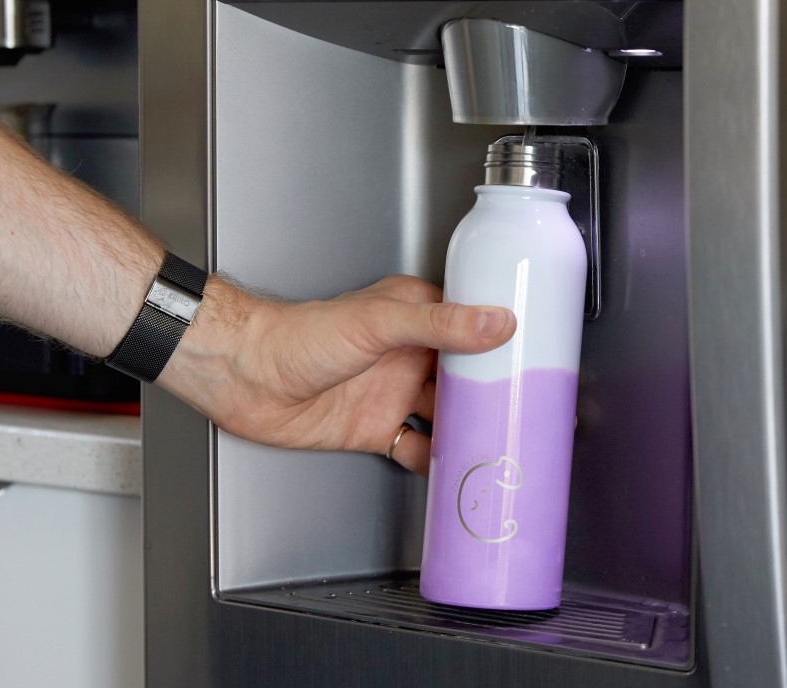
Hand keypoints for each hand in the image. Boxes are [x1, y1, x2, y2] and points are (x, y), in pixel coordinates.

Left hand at [157, 274, 515, 474]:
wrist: (243, 377)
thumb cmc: (299, 336)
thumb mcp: (378, 324)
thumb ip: (440, 325)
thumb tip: (497, 321)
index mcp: (414, 316)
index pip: (473, 326)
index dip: (507, 343)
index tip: (542, 359)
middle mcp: (409, 354)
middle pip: (466, 377)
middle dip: (498, 394)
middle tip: (535, 412)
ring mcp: (392, 393)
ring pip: (447, 415)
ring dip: (473, 430)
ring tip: (507, 445)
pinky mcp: (374, 429)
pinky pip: (417, 448)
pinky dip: (438, 460)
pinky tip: (457, 470)